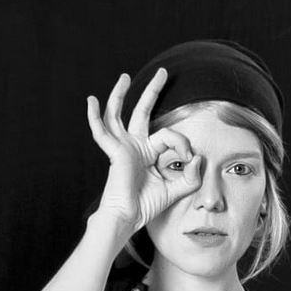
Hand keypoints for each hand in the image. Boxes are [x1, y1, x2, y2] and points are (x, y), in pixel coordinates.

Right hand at [87, 68, 203, 236]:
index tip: (190, 159)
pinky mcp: (114, 152)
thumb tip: (198, 157)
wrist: (128, 218)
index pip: (169, 135)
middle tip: (163, 72)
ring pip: (118, 114)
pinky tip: (91, 101)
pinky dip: (94, 116)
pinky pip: (101, 131)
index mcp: (147, 152)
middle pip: (142, 111)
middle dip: (152, 91)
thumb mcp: (177, 189)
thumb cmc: (147, 206)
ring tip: (125, 77)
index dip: (183, 143)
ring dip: (120, 94)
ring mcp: (121, 147)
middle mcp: (133, 146)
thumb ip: (191, 176)